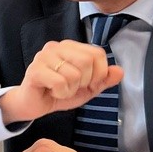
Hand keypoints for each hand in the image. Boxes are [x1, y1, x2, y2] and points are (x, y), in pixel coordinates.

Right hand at [0, 40, 122, 124]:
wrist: (33, 104)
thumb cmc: (58, 92)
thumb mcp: (87, 88)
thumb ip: (103, 80)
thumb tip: (120, 71)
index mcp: (70, 47)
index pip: (97, 53)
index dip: (99, 73)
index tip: (86, 83)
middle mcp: (56, 47)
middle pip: (87, 61)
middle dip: (84, 82)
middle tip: (72, 87)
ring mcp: (43, 57)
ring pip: (74, 74)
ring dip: (70, 90)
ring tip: (60, 89)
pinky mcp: (35, 71)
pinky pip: (60, 83)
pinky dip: (60, 93)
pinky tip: (52, 92)